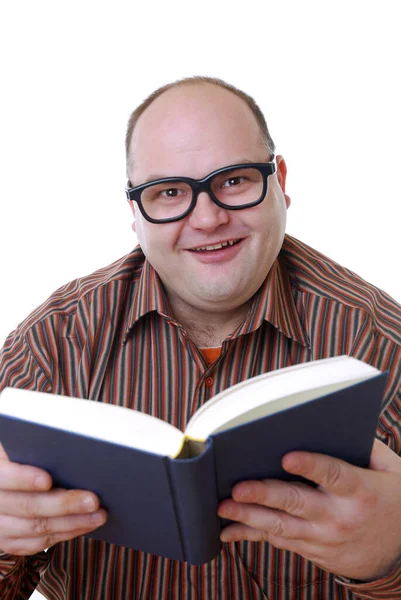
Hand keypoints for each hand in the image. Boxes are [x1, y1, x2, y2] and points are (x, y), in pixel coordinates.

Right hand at [0, 442, 106, 554]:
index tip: (47, 480)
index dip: (24, 479)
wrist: (6, 487)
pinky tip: (86, 524)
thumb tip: (66, 443)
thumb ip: (36, 449)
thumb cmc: (22, 458)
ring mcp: (0, 526)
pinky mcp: (10, 542)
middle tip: (93, 500)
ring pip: (36, 528)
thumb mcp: (22, 450)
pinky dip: (66, 534)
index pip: (4, 477)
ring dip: (73, 522)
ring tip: (99, 514)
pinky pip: (39, 543)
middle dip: (64, 504)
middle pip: (27, 507)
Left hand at [218, 439, 400, 580]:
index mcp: (360, 490)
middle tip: (237, 487)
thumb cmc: (392, 499)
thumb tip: (330, 422)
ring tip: (224, 507)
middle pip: (297, 503)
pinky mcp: (315, 553)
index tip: (287, 457)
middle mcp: (340, 517)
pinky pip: (281, 542)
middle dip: (264, 495)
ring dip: (250, 517)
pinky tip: (229, 531)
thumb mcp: (390, 469)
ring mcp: (325, 539)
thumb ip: (364, 445)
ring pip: (282, 527)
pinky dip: (254, 535)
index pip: (332, 475)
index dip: (310, 466)